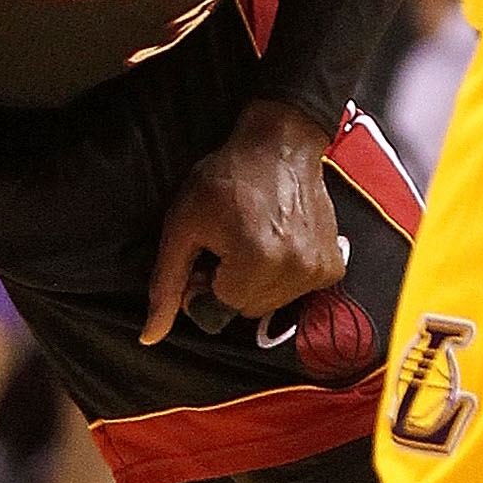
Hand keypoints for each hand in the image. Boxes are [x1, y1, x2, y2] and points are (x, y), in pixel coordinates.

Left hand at [142, 99, 342, 345]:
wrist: (280, 144)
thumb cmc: (226, 178)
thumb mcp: (182, 225)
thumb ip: (166, 283)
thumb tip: (150, 337)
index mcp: (255, 264)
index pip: (217, 308)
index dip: (205, 281)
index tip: (208, 249)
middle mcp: (294, 272)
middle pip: (245, 309)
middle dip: (232, 283)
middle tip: (229, 242)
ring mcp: (318, 271)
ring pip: (271, 303)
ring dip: (257, 280)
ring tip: (253, 238)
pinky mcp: (332, 266)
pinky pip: (297, 291)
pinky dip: (284, 274)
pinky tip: (279, 241)